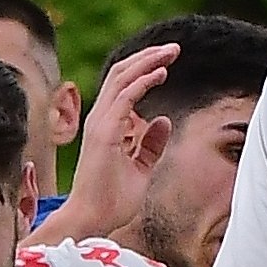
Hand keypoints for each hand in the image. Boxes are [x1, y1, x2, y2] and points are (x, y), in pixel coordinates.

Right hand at [59, 43, 177, 238]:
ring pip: (121, 78)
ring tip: (172, 52)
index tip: (167, 61)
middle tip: (174, 48)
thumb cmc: (112, 199)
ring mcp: (99, 124)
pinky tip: (161, 72)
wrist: (93, 218)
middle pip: (120, 74)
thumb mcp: (141, 167)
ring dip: (148, 62)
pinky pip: (124, 97)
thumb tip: (163, 121)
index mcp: (106, 125)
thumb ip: (150, 144)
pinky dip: (143, 81)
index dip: (144, 68)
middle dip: (148, 57)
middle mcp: (99, 119)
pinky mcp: (104, 132)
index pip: (121, 85)